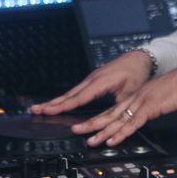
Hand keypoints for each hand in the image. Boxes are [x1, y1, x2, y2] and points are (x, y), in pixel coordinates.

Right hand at [30, 50, 151, 115]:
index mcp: (101, 82)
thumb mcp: (131, 92)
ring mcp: (92, 78)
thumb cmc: (137, 73)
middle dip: (52, 102)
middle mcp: (94, 78)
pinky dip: (66, 97)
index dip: (64, 105)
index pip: (79, 97)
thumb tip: (112, 119)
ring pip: (71, 91)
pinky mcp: (94, 79)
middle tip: (35, 109)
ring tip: (41, 107)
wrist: (140, 57)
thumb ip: (119, 106)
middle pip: (70, 93)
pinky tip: (59, 102)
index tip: (49, 110)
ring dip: (56, 100)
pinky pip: (77, 89)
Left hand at [69, 66, 176, 146]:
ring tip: (90, 140)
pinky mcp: (150, 107)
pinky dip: (121, 133)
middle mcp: (136, 97)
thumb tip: (145, 115)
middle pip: (110, 113)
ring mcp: (141, 102)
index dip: (99, 118)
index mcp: (137, 95)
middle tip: (76, 130)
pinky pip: (132, 123)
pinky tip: (112, 140)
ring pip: (117, 119)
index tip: (87, 125)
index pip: (114, 109)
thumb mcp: (160, 98)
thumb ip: (149, 106)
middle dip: (92, 123)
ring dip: (102, 131)